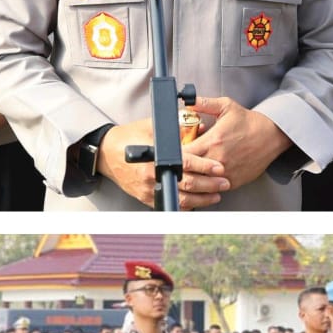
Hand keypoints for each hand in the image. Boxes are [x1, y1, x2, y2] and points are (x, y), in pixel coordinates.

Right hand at [97, 119, 227, 208]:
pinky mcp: (146, 198)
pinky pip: (170, 205)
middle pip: (187, 184)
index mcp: (154, 156)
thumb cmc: (129, 138)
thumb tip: (200, 126)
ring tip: (216, 195)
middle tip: (224, 182)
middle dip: (209, 184)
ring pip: (181, 199)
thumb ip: (176, 127)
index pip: (185, 163)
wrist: (107, 154)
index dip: (205, 166)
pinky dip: (187, 206)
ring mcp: (148, 190)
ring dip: (202, 199)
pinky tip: (198, 202)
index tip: (219, 167)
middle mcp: (151, 175)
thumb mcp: (151, 126)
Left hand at [184, 96, 290, 192]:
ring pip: (201, 182)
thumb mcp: (226, 106)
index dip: (177, 154)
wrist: (271, 135)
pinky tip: (208, 175)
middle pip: (189, 171)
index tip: (177, 151)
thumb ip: (204, 103)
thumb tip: (188, 101)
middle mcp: (218, 159)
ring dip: (195, 177)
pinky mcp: (233, 181)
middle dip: (184, 167)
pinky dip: (208, 184)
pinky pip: (214, 188)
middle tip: (184, 162)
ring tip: (195, 170)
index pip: (184, 154)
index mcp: (213, 141)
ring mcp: (226, 173)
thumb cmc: (249, 122)